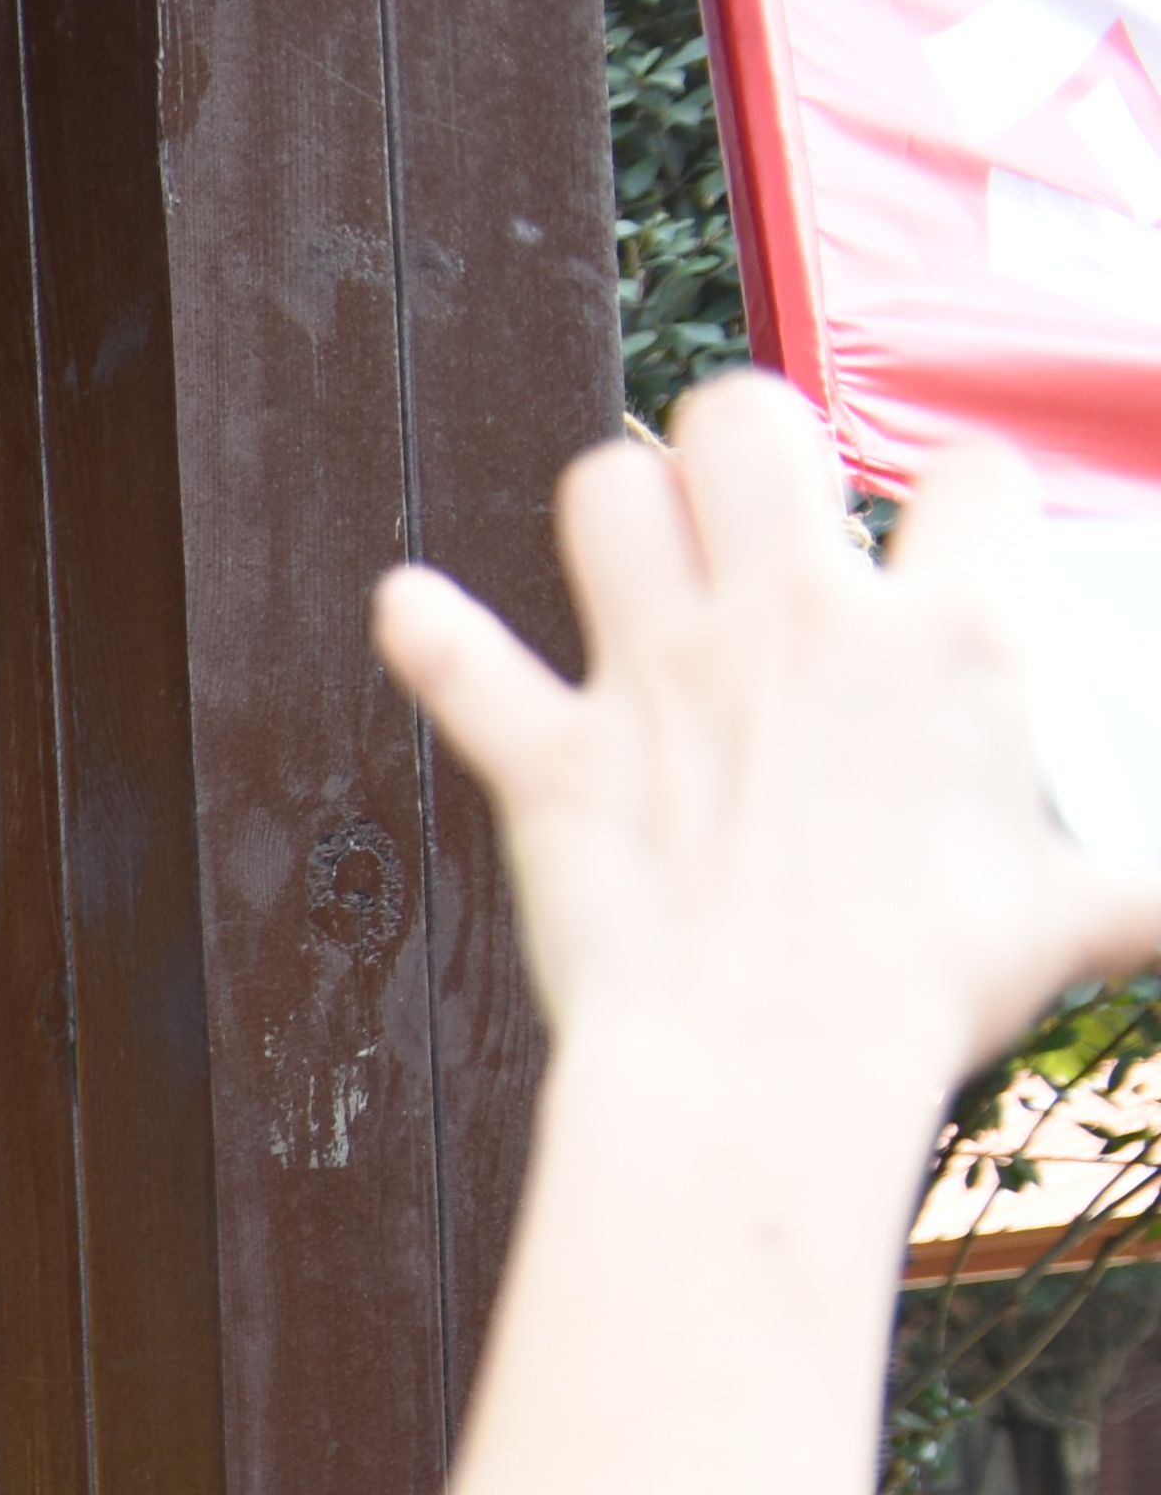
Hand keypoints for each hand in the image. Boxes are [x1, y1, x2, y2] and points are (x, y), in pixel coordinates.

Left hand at [376, 376, 1160, 1101]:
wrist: (768, 1072)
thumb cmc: (925, 997)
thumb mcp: (1076, 919)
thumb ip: (1137, 887)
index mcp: (951, 640)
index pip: (973, 479)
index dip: (961, 500)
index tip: (946, 540)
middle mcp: (799, 624)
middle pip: (750, 421)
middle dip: (746, 440)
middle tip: (752, 506)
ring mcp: (661, 682)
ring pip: (603, 494)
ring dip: (612, 510)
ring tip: (632, 554)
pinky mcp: (552, 761)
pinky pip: (459, 665)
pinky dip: (429, 634)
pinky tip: (407, 607)